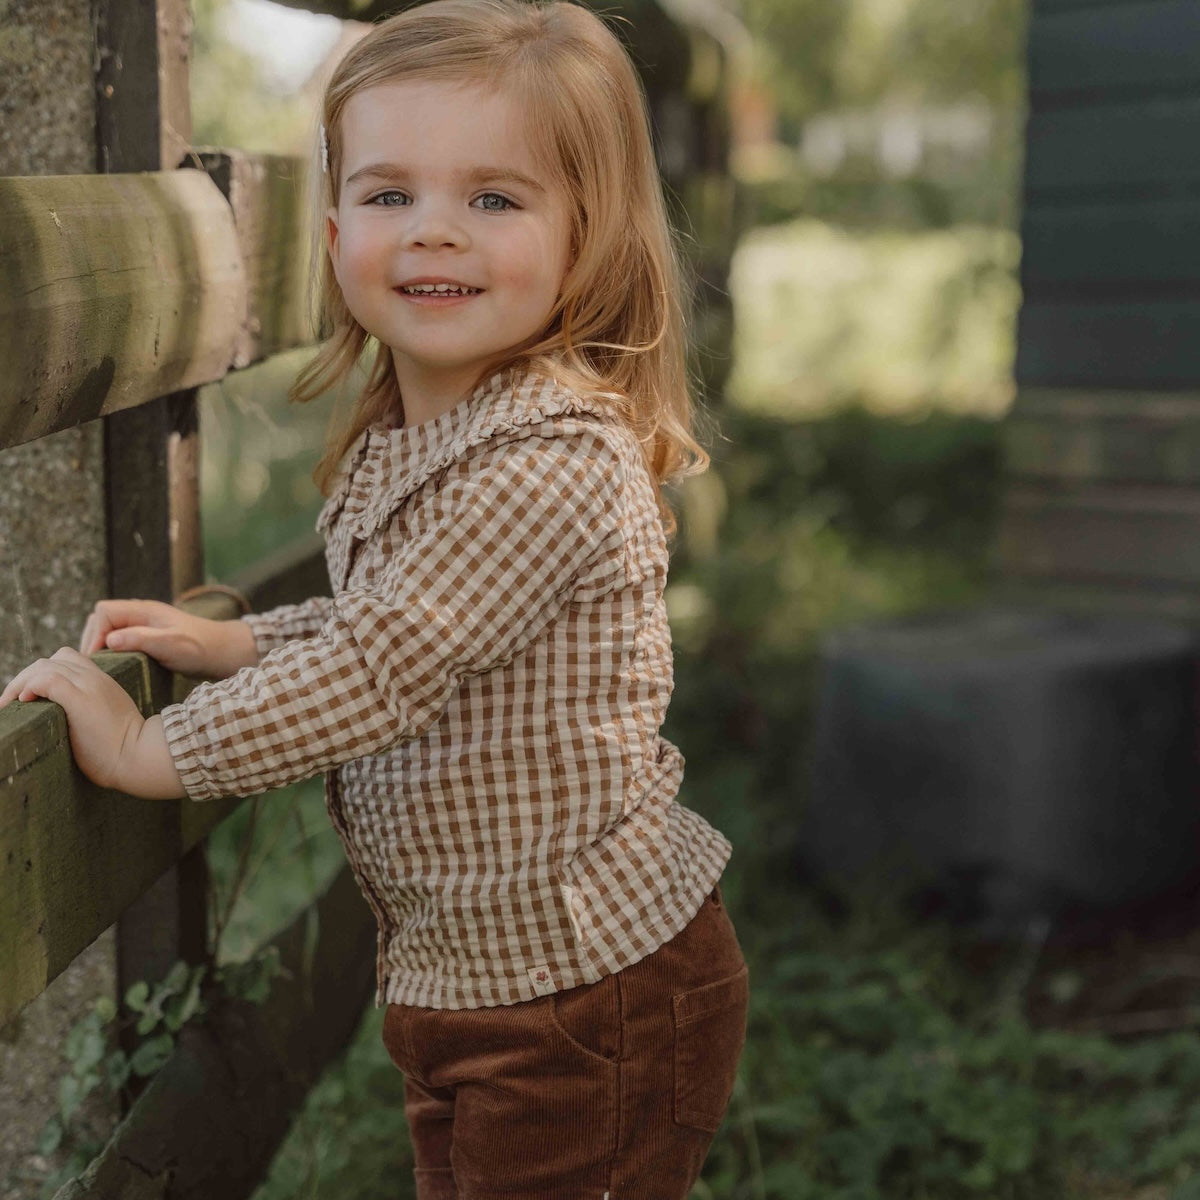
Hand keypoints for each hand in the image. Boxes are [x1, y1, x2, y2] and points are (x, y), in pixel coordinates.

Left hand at [0, 647, 144, 791]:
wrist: (140, 757)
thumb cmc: (123, 749)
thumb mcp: (106, 719)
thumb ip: (89, 711)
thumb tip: (66, 722)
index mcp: (101, 682)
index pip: (65, 660)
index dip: (40, 674)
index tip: (27, 697)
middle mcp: (95, 678)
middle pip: (50, 661)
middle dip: (23, 678)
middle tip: (8, 702)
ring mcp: (88, 687)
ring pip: (45, 667)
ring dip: (20, 682)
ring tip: (10, 704)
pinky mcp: (80, 700)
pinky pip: (48, 680)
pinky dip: (30, 686)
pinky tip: (23, 701)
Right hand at [79, 598, 257, 678]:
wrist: (223, 652)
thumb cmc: (200, 648)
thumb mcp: (171, 644)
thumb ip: (141, 639)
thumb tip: (109, 640)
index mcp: (144, 610)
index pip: (104, 612)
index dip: (95, 633)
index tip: (95, 658)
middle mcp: (141, 615)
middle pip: (102, 619)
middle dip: (93, 639)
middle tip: (92, 665)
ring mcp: (144, 626)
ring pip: (110, 630)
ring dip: (101, 645)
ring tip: (100, 667)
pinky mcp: (148, 638)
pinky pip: (121, 640)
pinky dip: (112, 650)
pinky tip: (114, 666)